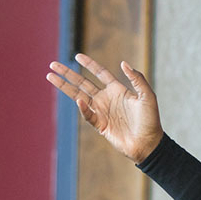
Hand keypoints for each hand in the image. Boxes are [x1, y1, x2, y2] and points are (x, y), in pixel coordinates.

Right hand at [46, 54, 163, 162]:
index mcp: (117, 90)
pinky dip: (83, 108)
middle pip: (83, 83)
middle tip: (53, 64)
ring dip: (65, 87)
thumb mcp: (147, 96)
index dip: (89, 64)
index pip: (100, 73)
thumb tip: (123, 63)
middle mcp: (106, 99)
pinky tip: (79, 100)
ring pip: (78, 96)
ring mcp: (101, 112)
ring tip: (50, 77)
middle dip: (68, 73)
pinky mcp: (100, 125)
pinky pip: (88, 115)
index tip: (77, 56)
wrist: (148, 143)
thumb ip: (137, 79)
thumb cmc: (150, 120)